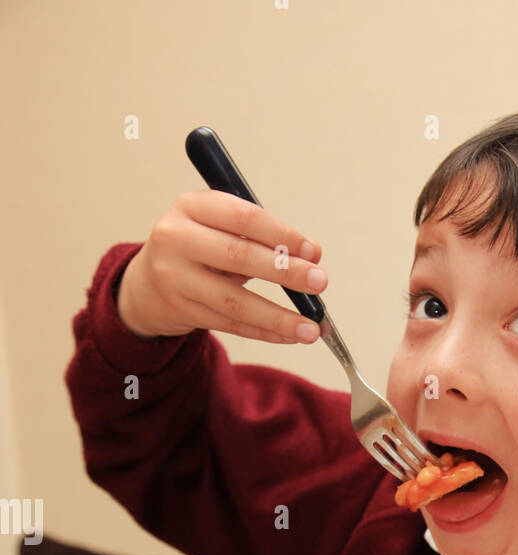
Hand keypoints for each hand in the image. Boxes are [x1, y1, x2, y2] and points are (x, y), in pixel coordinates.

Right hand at [115, 189, 326, 344]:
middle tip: (319, 282)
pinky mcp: (181, 310)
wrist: (147, 284)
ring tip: (311, 328)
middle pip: (239, 256)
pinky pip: (230, 325)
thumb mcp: (219, 228)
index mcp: (191, 206)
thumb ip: (260, 237)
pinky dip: (264, 332)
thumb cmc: (197, 249)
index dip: (281, 235)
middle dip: (285, 272)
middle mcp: (176, 238)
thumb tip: (311, 255)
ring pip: (235, 301)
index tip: (313, 251)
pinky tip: (289, 336)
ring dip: (278, 317)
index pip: (243, 218)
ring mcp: (175, 277)